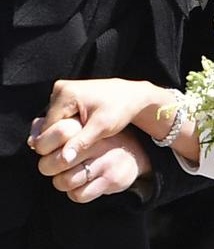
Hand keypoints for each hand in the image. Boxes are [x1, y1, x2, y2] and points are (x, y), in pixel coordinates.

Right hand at [28, 78, 159, 164]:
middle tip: (81, 143)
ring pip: (52, 123)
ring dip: (63, 133)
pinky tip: (81, 130)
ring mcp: (61, 90)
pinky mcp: (65, 95)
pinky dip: (67, 126)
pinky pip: (58, 117)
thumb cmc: (120, 110)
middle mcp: (59, 88)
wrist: (131, 96)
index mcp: (66, 93)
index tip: (73, 152)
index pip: (47, 129)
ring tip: (83, 135)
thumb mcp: (102, 127)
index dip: (57, 145)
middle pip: (48, 125)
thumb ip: (81, 142)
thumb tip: (64, 159)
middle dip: (60, 138)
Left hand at [33, 117, 152, 203]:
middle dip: (48, 167)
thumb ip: (55, 128)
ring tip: (65, 176)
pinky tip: (79, 185)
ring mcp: (106, 161)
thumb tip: (32, 141)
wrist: (133, 153)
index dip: (44, 144)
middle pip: (58, 161)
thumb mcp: (81, 127)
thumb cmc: (97, 140)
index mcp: (89, 126)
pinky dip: (74, 193)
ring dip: (60, 181)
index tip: (44, 149)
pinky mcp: (111, 180)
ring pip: (66, 181)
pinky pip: (79, 195)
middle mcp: (98, 142)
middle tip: (51, 166)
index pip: (60, 132)